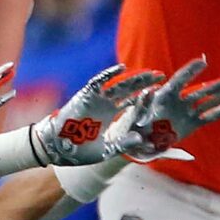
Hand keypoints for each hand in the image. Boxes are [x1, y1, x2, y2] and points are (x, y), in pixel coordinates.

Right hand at [26, 65, 159, 166]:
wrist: (59, 148)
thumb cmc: (81, 151)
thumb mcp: (108, 149)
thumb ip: (124, 143)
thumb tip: (141, 139)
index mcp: (111, 115)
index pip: (131, 104)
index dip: (145, 99)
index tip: (161, 94)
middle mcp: (106, 104)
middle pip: (128, 90)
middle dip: (144, 83)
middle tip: (161, 76)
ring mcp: (97, 99)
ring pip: (118, 84)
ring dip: (133, 78)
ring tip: (150, 73)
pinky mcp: (86, 95)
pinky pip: (98, 81)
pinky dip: (109, 74)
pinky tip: (122, 68)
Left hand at [109, 58, 219, 161]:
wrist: (137, 143)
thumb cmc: (132, 128)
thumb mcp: (134, 117)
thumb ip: (141, 106)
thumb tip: (146, 93)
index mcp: (163, 96)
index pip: (179, 80)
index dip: (191, 72)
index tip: (203, 62)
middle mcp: (177, 101)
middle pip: (198, 91)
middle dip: (213, 87)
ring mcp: (186, 112)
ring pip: (208, 102)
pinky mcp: (192, 124)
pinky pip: (211, 116)